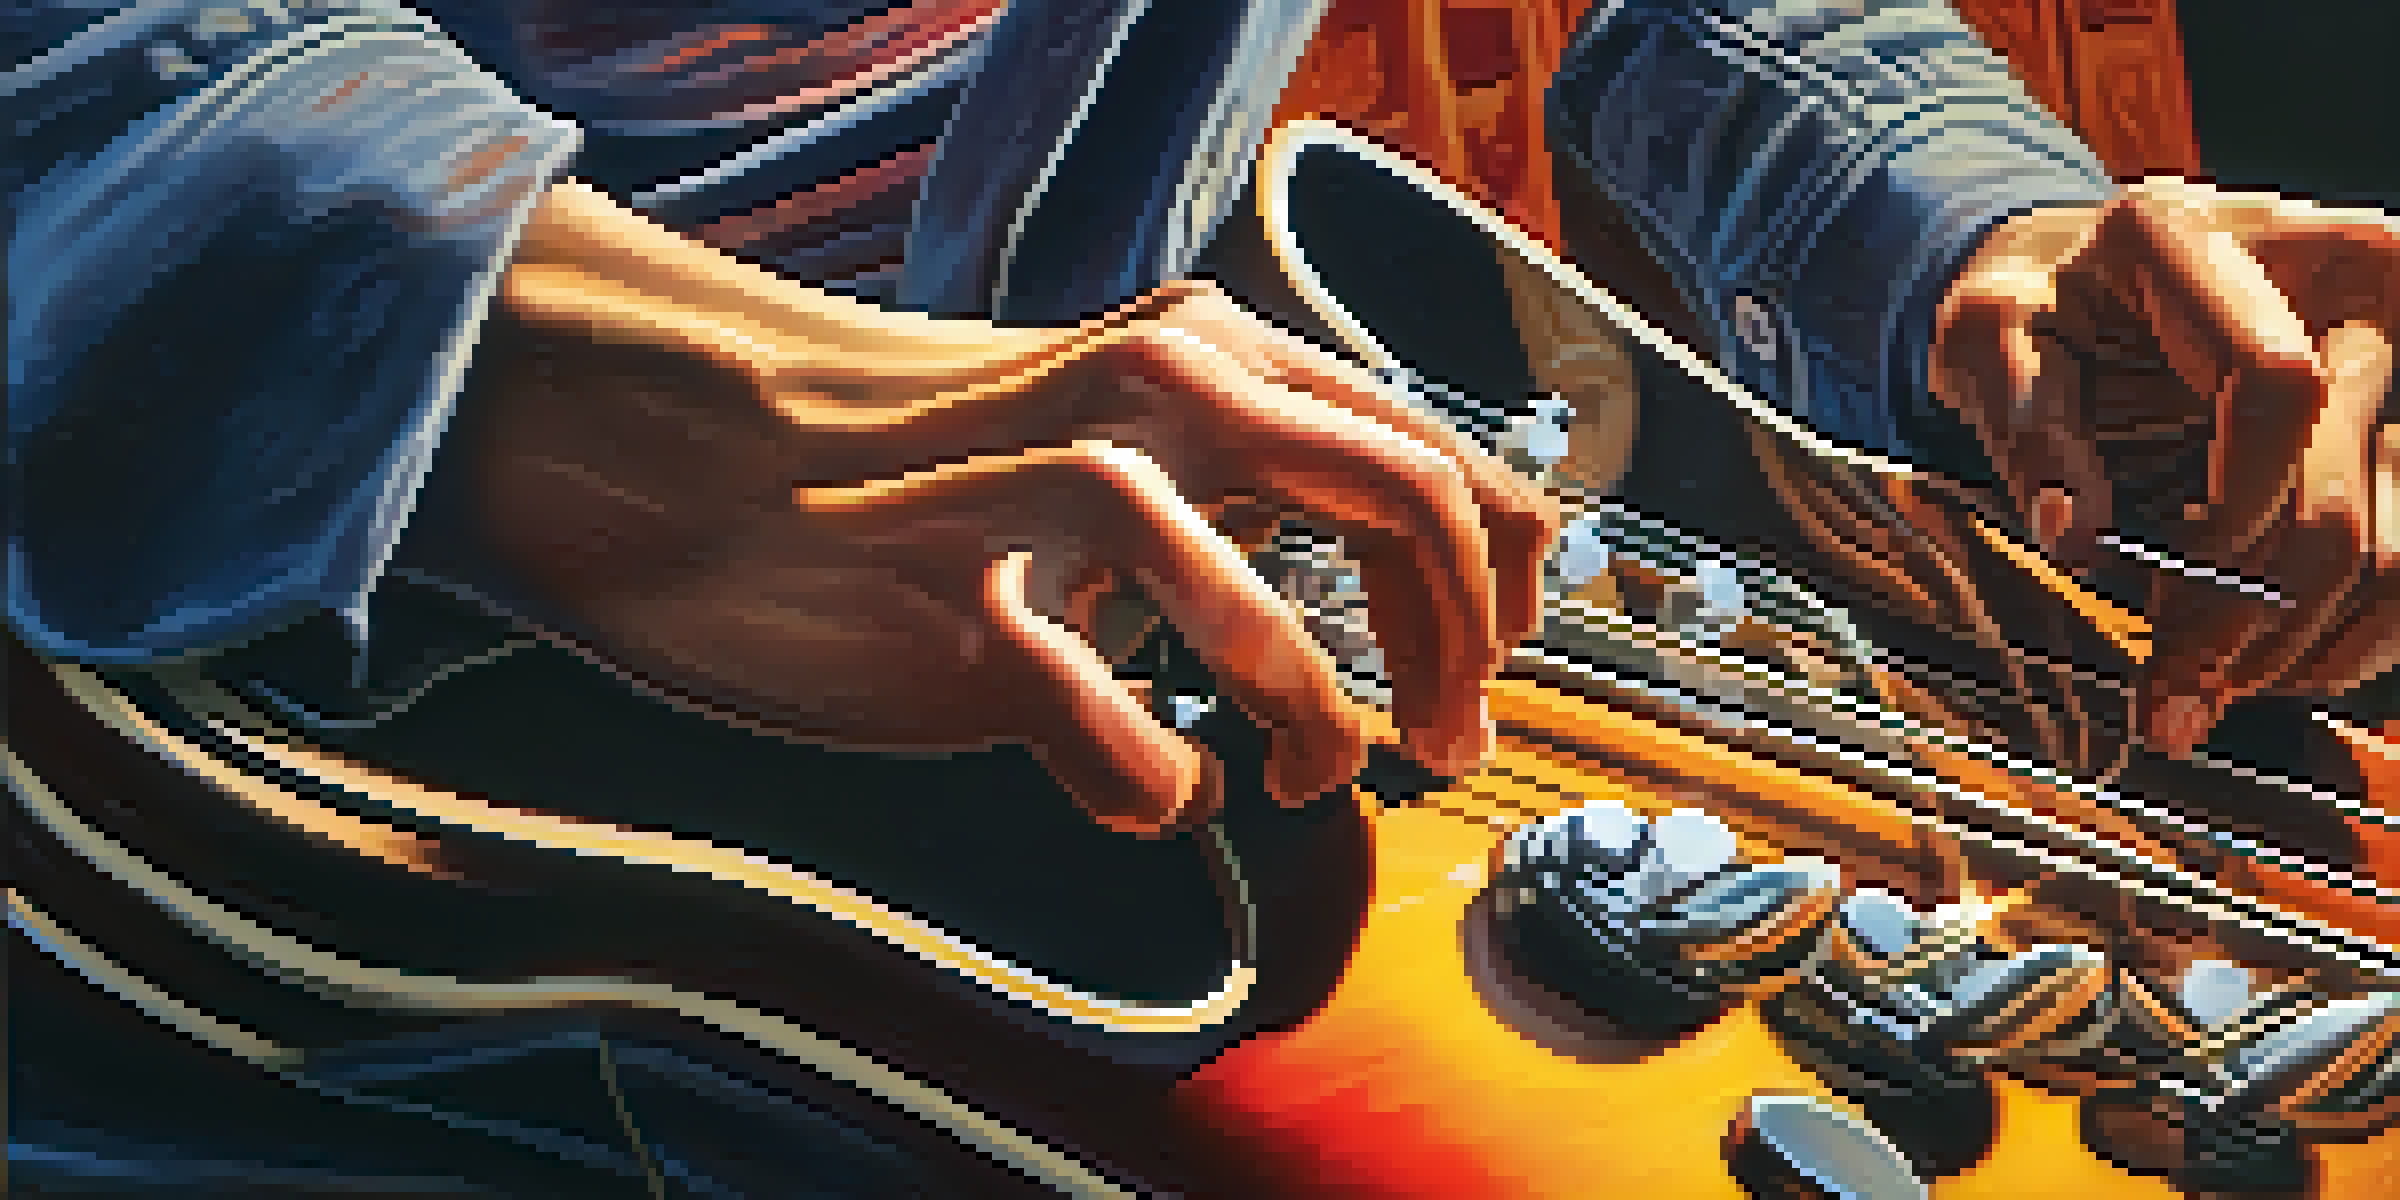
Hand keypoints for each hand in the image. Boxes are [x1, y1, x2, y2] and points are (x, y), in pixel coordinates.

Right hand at [451, 186, 1558, 834]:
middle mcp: (1161, 396)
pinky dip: (1162, 791)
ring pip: (1271, 634)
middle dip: (1460, 651)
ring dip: (1316, 730)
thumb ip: (1244, 469)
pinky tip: (1153, 790)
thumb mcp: (1112, 423)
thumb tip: (1377, 569)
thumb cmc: (925, 470)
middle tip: (1446, 742)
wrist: (704, 459)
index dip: (1503, 575)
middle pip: (1408, 508)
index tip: (1496, 661)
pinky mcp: (969, 611)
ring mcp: (1060, 500)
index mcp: (1210, 352)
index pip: (1433, 451)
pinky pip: (1122, 742)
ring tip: (1292, 772)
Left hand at [1933, 179, 2399, 755]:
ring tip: (2214, 685)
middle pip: (2339, 494)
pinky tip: (2275, 656)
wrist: (2082, 270)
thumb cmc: (2034, 307)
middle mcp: (2331, 267)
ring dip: (2307, 643)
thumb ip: (2026, 432)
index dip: (2233, 511)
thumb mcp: (1985, 343)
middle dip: (2252, 619)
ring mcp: (2391, 333)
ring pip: (2397, 542)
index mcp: (2203, 241)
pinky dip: (2353, 627)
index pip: (2273, 386)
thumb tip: (2075, 535)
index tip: (2162, 590)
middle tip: (2172, 700)